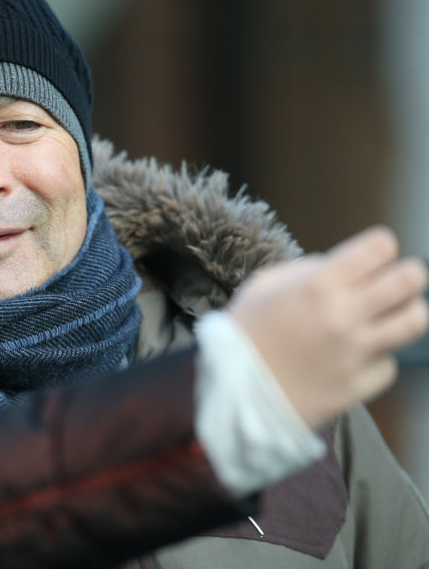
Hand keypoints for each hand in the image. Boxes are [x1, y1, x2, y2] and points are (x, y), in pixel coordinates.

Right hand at [227, 225, 427, 428]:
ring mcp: (354, 353)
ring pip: (414, 321)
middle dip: (408, 275)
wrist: (232, 395)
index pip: (380, 248)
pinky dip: (376, 359)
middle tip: (396, 281)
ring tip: (389, 316)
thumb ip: (305, 270)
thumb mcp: (261, 287)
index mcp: (317, 286)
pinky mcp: (358, 386)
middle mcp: (342, 316)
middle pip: (409, 281)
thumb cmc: (243, 335)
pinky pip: (387, 365)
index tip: (373, 257)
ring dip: (406, 313)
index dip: (381, 247)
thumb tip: (341, 267)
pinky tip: (355, 357)